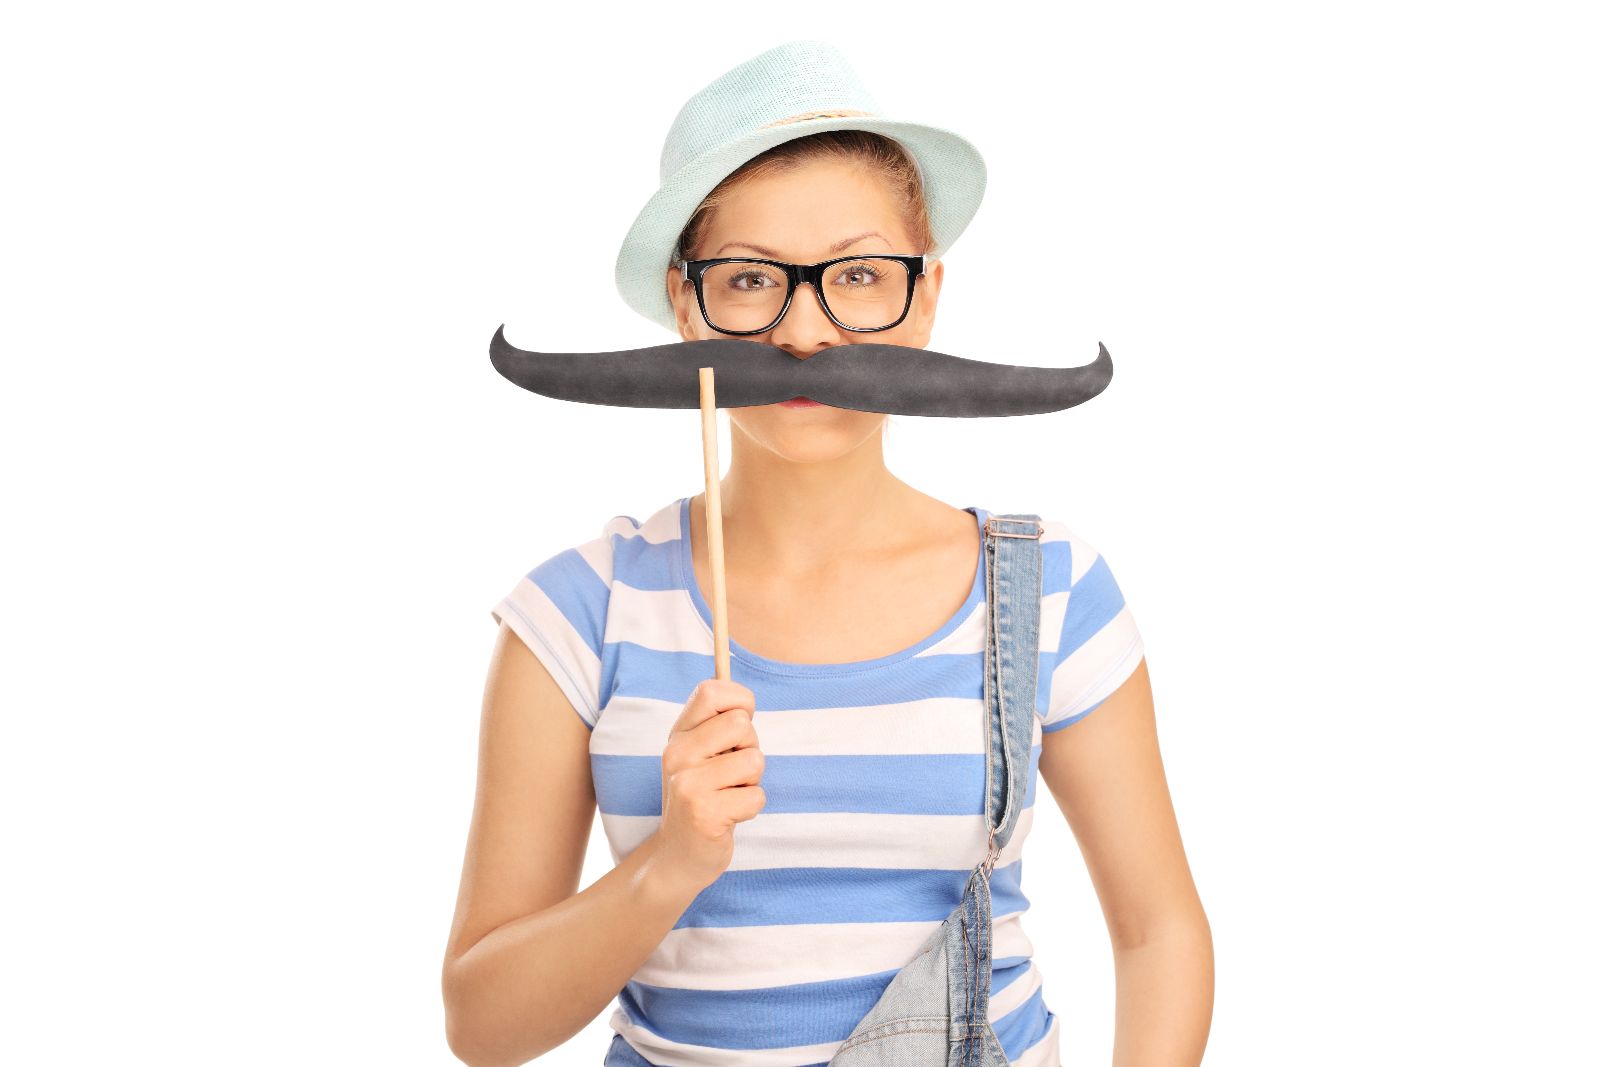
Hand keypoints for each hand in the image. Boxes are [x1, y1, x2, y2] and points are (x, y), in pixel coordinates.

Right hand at [652, 678, 765, 893]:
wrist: (677, 855)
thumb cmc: (701, 797)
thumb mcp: (699, 755)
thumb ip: (717, 725)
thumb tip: (746, 700)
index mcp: (678, 735)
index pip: (711, 690)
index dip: (740, 701)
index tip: (740, 724)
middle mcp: (677, 755)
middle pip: (742, 724)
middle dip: (750, 748)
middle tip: (732, 773)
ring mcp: (688, 785)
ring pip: (754, 761)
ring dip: (752, 782)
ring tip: (728, 795)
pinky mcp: (705, 814)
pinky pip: (756, 796)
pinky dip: (750, 808)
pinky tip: (728, 817)